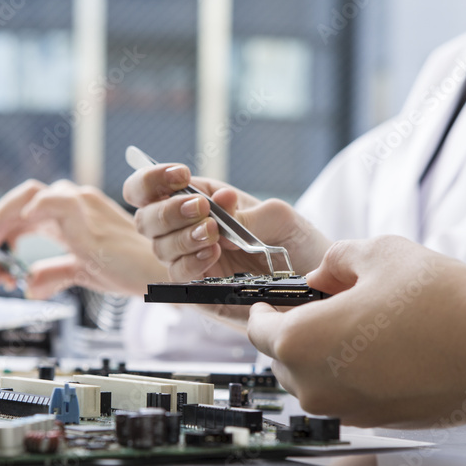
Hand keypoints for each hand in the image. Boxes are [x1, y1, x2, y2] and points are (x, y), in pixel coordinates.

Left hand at [0, 179, 168, 298]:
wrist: (156, 275)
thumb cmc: (129, 270)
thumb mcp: (82, 272)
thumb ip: (54, 274)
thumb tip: (28, 285)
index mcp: (68, 216)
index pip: (23, 216)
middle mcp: (72, 203)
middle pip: (19, 200)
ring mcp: (80, 204)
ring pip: (28, 194)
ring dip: (1, 221)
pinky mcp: (86, 213)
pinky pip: (48, 199)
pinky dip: (26, 213)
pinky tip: (12, 239)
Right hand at [123, 164, 330, 280]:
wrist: (319, 288)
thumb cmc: (300, 246)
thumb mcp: (277, 216)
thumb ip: (243, 210)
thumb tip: (218, 204)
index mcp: (201, 202)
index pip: (151, 188)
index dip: (152, 180)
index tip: (179, 175)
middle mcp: (189, 230)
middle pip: (146, 218)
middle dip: (167, 211)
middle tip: (200, 210)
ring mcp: (191, 261)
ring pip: (159, 247)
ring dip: (182, 237)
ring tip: (214, 235)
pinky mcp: (199, 290)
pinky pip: (177, 276)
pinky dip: (190, 262)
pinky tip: (214, 255)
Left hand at [247, 236, 465, 427]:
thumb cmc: (441, 302)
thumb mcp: (381, 254)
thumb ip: (336, 259)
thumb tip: (320, 274)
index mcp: (301, 342)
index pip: (256, 329)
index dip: (262, 308)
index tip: (272, 298)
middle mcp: (313, 386)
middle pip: (282, 357)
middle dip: (295, 331)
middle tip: (327, 303)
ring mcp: (343, 410)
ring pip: (312, 380)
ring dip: (322, 354)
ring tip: (362, 324)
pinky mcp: (373, 423)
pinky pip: (343, 395)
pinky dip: (350, 374)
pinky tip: (384, 350)